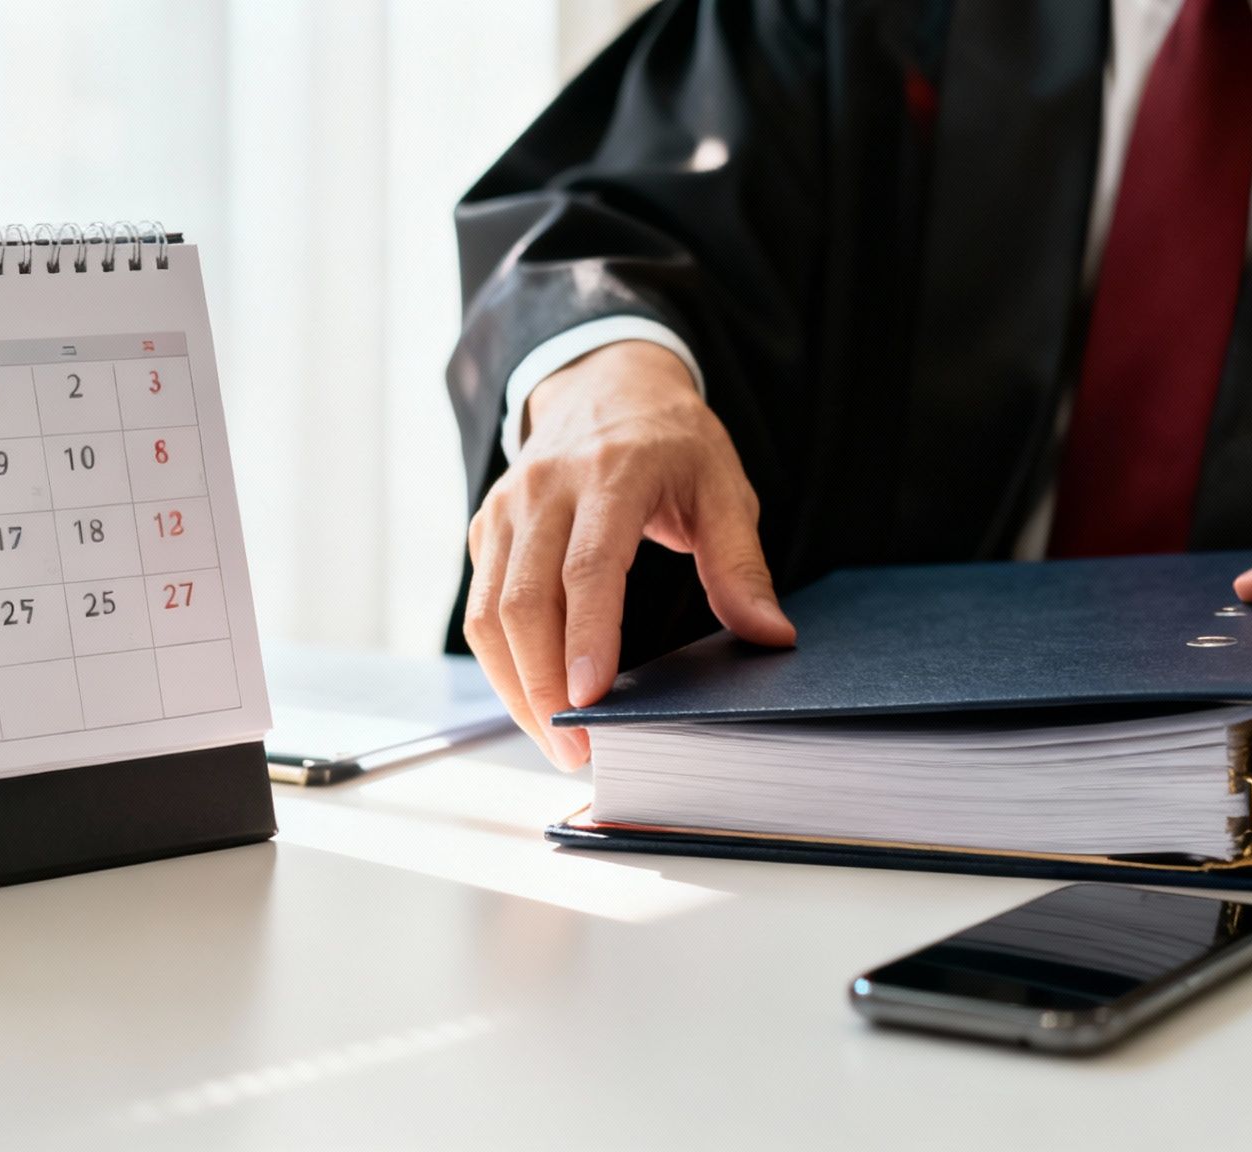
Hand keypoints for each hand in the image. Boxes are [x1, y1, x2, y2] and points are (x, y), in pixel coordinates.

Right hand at [463, 339, 794, 770]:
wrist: (605, 383)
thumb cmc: (671, 442)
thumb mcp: (723, 487)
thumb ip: (742, 565)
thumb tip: (772, 637)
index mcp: (612, 475)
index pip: (588, 567)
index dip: (585, 636)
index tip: (587, 701)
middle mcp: (545, 490)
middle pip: (523, 602)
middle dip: (540, 687)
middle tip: (573, 751)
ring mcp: (505, 510)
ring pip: (487, 614)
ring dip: (513, 687)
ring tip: (550, 739)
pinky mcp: (486, 531)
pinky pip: (480, 609)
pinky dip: (502, 664)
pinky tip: (532, 702)